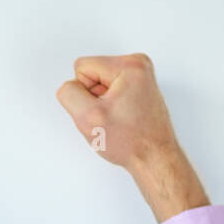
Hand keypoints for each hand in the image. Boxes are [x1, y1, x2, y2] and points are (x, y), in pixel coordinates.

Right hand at [55, 54, 208, 222]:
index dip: (84, 94)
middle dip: (93, 99)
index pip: (82, 67)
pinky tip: (121, 119)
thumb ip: (69, 94)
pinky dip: (110, 108)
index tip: (102, 110)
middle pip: (91, 74)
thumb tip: (69, 87)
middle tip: (109, 117)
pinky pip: (109, 93)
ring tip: (117, 119)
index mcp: (130, 64)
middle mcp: (138, 65)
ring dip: (101, 105)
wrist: (154, 158)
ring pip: (99, 85)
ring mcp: (140, 76)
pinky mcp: (138, 88)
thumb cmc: (131, 142)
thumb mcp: (87, 118)